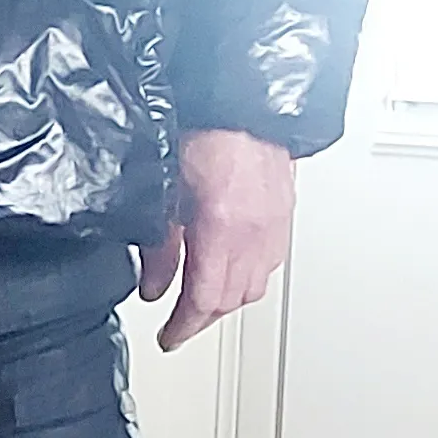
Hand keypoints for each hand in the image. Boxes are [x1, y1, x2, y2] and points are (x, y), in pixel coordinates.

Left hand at [137, 130, 296, 350]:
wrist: (244, 100)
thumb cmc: (206, 131)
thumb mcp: (166, 190)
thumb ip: (160, 245)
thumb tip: (153, 286)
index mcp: (223, 227)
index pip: (206, 298)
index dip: (184, 326)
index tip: (169, 338)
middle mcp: (256, 231)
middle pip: (233, 298)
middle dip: (203, 318)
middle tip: (179, 325)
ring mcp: (276, 224)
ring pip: (255, 285)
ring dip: (227, 300)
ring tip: (202, 302)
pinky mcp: (285, 214)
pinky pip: (270, 262)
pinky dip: (248, 276)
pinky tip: (232, 271)